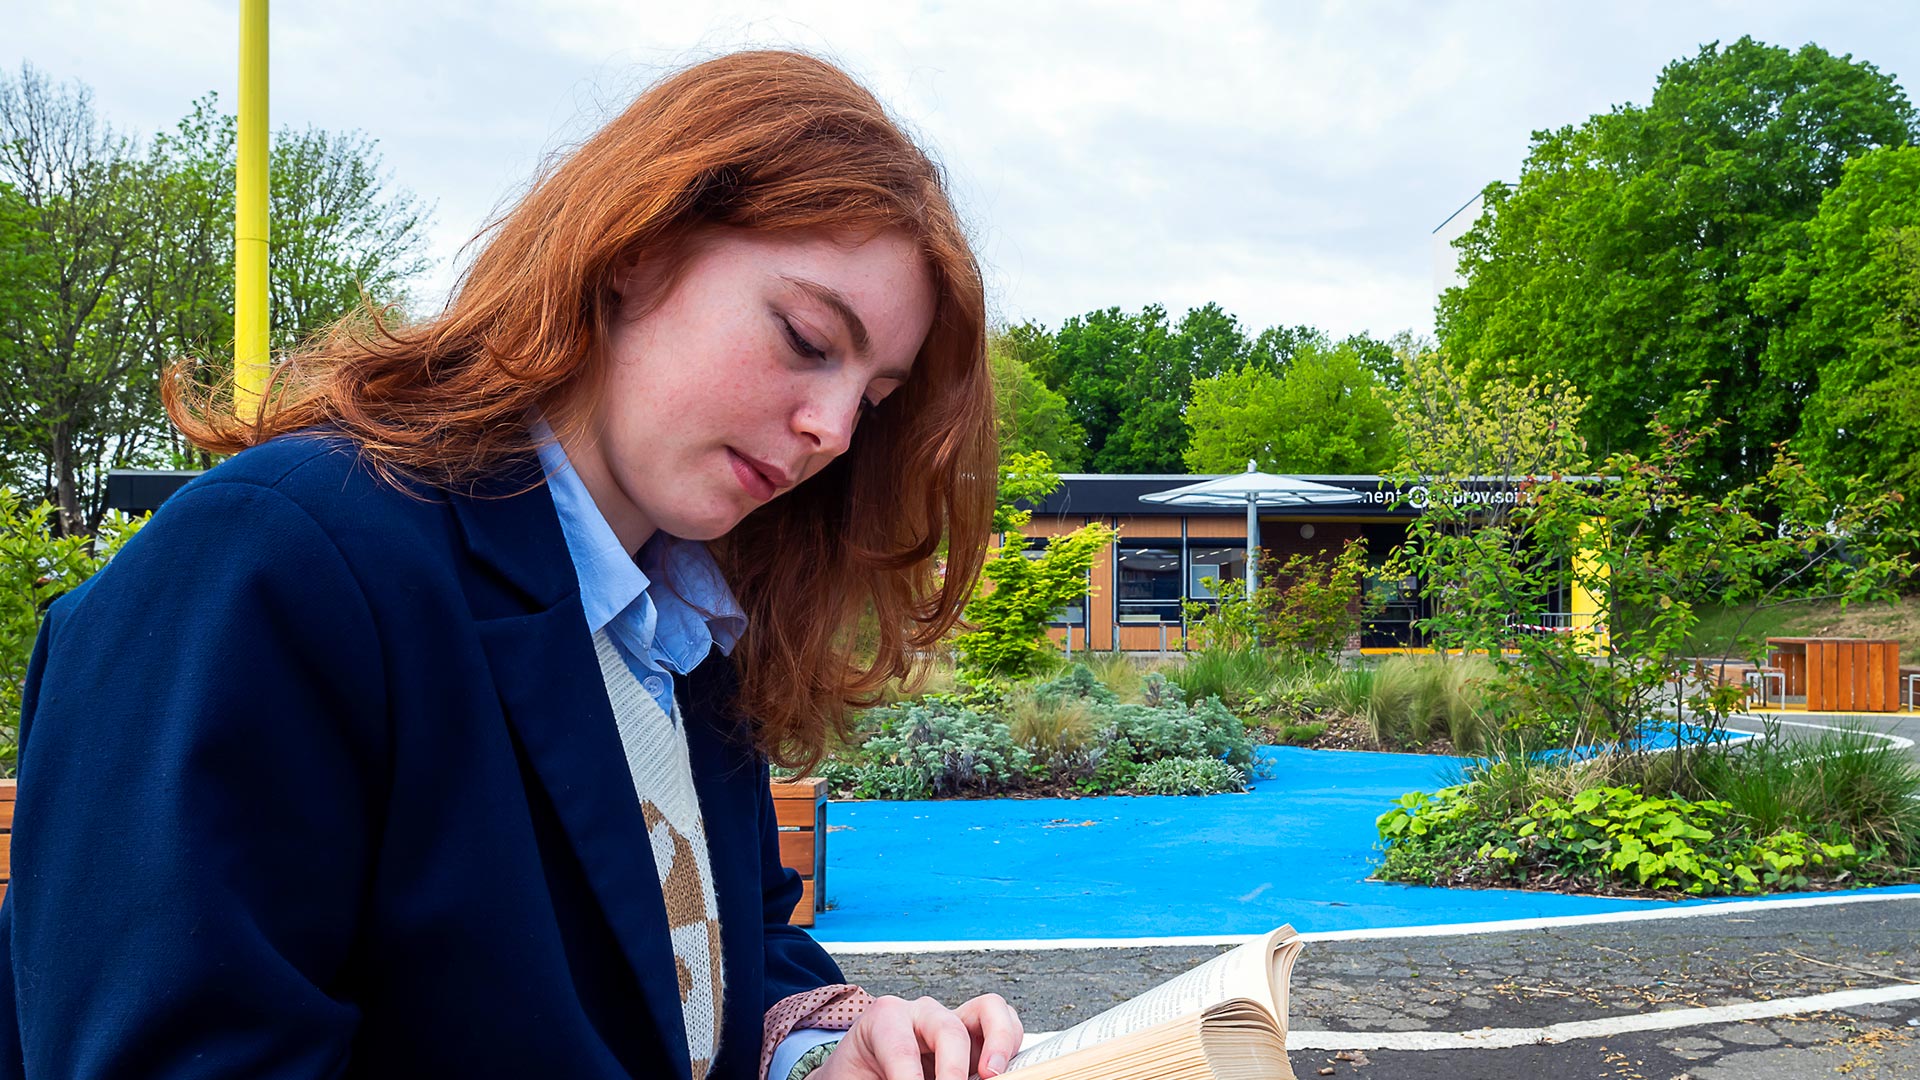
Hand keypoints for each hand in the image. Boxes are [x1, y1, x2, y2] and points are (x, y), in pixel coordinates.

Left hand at [813, 993, 1022, 1079]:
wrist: (861, 1071)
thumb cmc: (858, 1075)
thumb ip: (887, 1078)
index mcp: (884, 1019)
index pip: (900, 1048)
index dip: (909, 1079)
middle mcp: (922, 1013)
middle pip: (948, 1028)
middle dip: (953, 1067)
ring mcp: (953, 1021)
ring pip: (991, 1011)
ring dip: (999, 1044)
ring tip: (992, 1076)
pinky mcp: (976, 1038)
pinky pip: (1006, 1028)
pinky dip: (1011, 1048)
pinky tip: (1000, 1074)